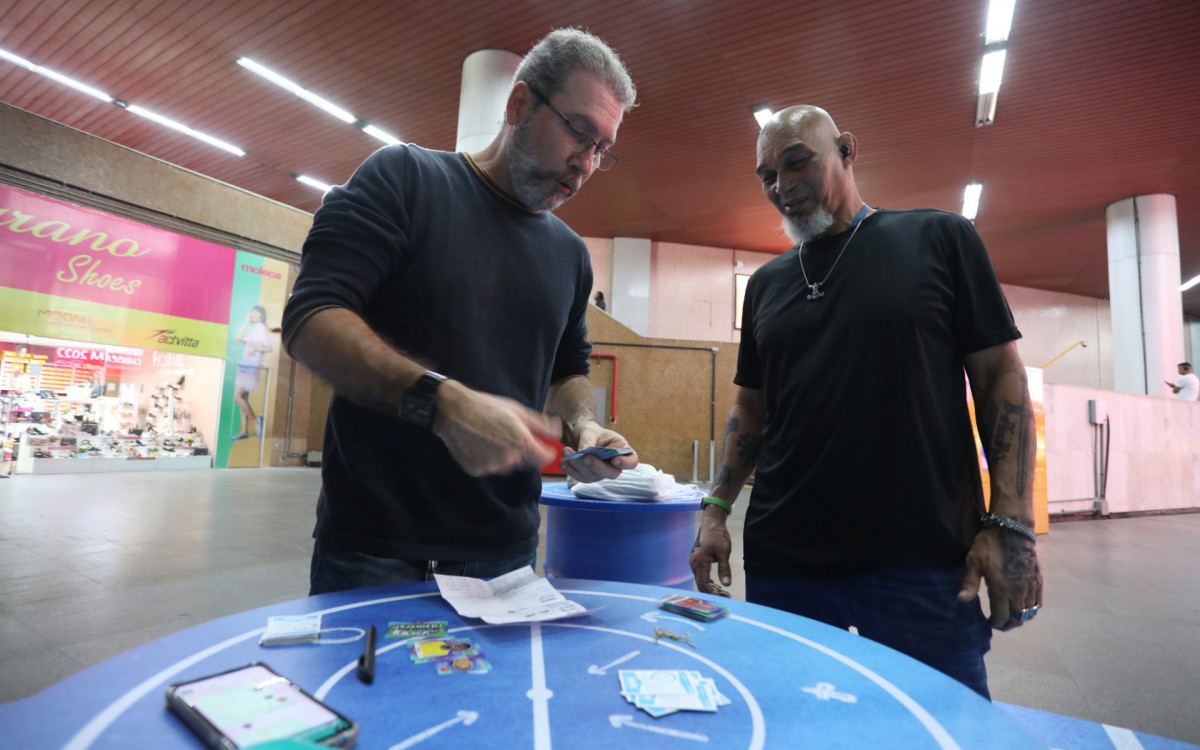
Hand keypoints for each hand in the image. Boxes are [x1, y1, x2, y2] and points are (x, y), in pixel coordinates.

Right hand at [432, 381, 559, 476]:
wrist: (453, 411)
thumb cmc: (487, 407)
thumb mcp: (517, 410)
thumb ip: (541, 425)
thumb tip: (557, 432)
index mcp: (521, 443)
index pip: (544, 458)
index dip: (546, 452)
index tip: (544, 447)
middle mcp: (508, 458)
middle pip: (524, 461)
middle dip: (522, 450)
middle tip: (508, 433)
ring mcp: (491, 466)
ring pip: (506, 465)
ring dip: (505, 456)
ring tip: (492, 437)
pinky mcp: (476, 470)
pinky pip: (489, 467)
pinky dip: (487, 459)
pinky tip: (479, 444)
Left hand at [559, 421, 637, 482]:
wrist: (579, 437)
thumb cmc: (590, 431)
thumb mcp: (590, 430)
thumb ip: (589, 440)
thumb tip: (584, 451)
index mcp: (622, 450)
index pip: (631, 462)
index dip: (625, 463)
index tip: (615, 460)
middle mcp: (614, 465)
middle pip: (612, 473)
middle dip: (597, 466)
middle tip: (585, 457)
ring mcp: (602, 473)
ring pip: (594, 476)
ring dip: (579, 466)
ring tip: (566, 451)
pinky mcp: (589, 476)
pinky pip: (581, 477)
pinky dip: (571, 470)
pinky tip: (564, 462)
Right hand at [689, 507, 732, 596]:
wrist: (712, 523)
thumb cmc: (718, 536)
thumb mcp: (724, 552)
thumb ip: (724, 568)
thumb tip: (727, 584)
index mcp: (699, 561)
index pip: (703, 583)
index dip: (712, 592)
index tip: (723, 596)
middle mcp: (694, 563)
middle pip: (701, 583)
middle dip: (713, 592)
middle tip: (726, 596)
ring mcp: (694, 563)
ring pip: (701, 580)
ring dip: (711, 587)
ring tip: (724, 592)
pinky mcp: (697, 562)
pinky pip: (701, 575)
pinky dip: (709, 581)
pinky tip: (717, 585)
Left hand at [957, 528, 1042, 629]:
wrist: (1013, 530)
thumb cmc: (990, 545)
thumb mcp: (974, 562)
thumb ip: (969, 582)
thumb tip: (960, 600)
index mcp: (1002, 589)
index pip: (1002, 617)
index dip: (996, 624)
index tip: (990, 622)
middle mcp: (1019, 592)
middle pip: (1017, 619)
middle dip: (1008, 625)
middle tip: (999, 623)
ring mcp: (1031, 587)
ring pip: (1029, 613)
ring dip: (1020, 618)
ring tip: (1010, 616)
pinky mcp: (1039, 581)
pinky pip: (1038, 603)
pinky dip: (1031, 609)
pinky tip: (1022, 606)